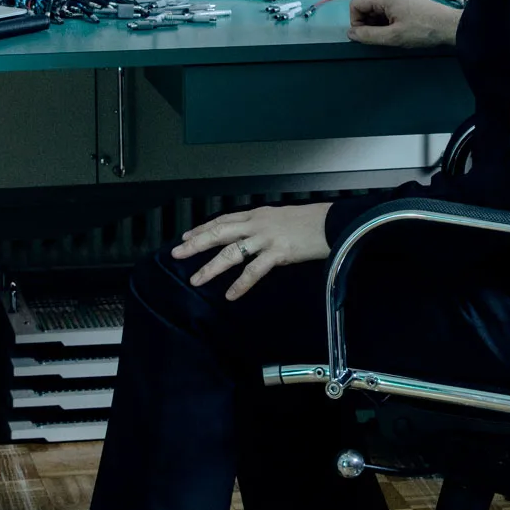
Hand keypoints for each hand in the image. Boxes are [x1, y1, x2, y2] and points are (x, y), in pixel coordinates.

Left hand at [171, 203, 332, 299]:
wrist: (332, 223)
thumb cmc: (309, 222)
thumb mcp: (280, 218)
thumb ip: (262, 226)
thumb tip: (248, 237)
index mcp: (257, 214)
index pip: (223, 220)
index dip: (202, 228)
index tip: (186, 236)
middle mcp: (257, 224)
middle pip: (219, 232)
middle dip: (196, 243)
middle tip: (177, 253)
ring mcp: (266, 238)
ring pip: (231, 252)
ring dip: (211, 267)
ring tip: (196, 279)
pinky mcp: (278, 253)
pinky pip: (254, 271)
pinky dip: (241, 284)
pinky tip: (231, 294)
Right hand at [346, 0, 462, 49]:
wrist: (449, 25)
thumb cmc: (421, 30)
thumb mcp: (392, 36)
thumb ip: (368, 35)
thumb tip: (351, 33)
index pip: (356, 5)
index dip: (356, 22)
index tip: (365, 36)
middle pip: (367, 6)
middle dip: (368, 23)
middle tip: (381, 38)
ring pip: (378, 8)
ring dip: (379, 23)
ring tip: (392, 35)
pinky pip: (389, 8)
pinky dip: (388, 19)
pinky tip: (399, 29)